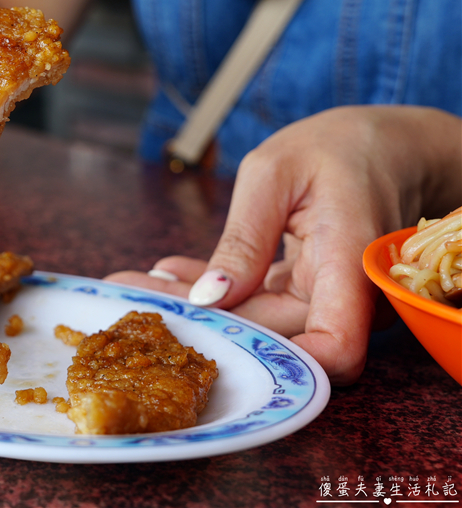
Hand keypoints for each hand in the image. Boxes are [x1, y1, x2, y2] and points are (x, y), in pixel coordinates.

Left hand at [106, 106, 461, 384]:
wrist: (381, 146)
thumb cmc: (337, 147)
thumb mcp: (274, 173)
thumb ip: (244, 239)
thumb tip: (210, 298)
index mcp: (349, 263)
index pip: (335, 347)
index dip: (284, 364)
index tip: (209, 344)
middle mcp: (347, 295)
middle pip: (273, 334)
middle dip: (201, 323)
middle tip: (129, 301)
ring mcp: (329, 299)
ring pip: (258, 321)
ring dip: (198, 308)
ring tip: (135, 286)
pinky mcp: (309, 292)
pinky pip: (260, 301)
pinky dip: (216, 290)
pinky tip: (169, 274)